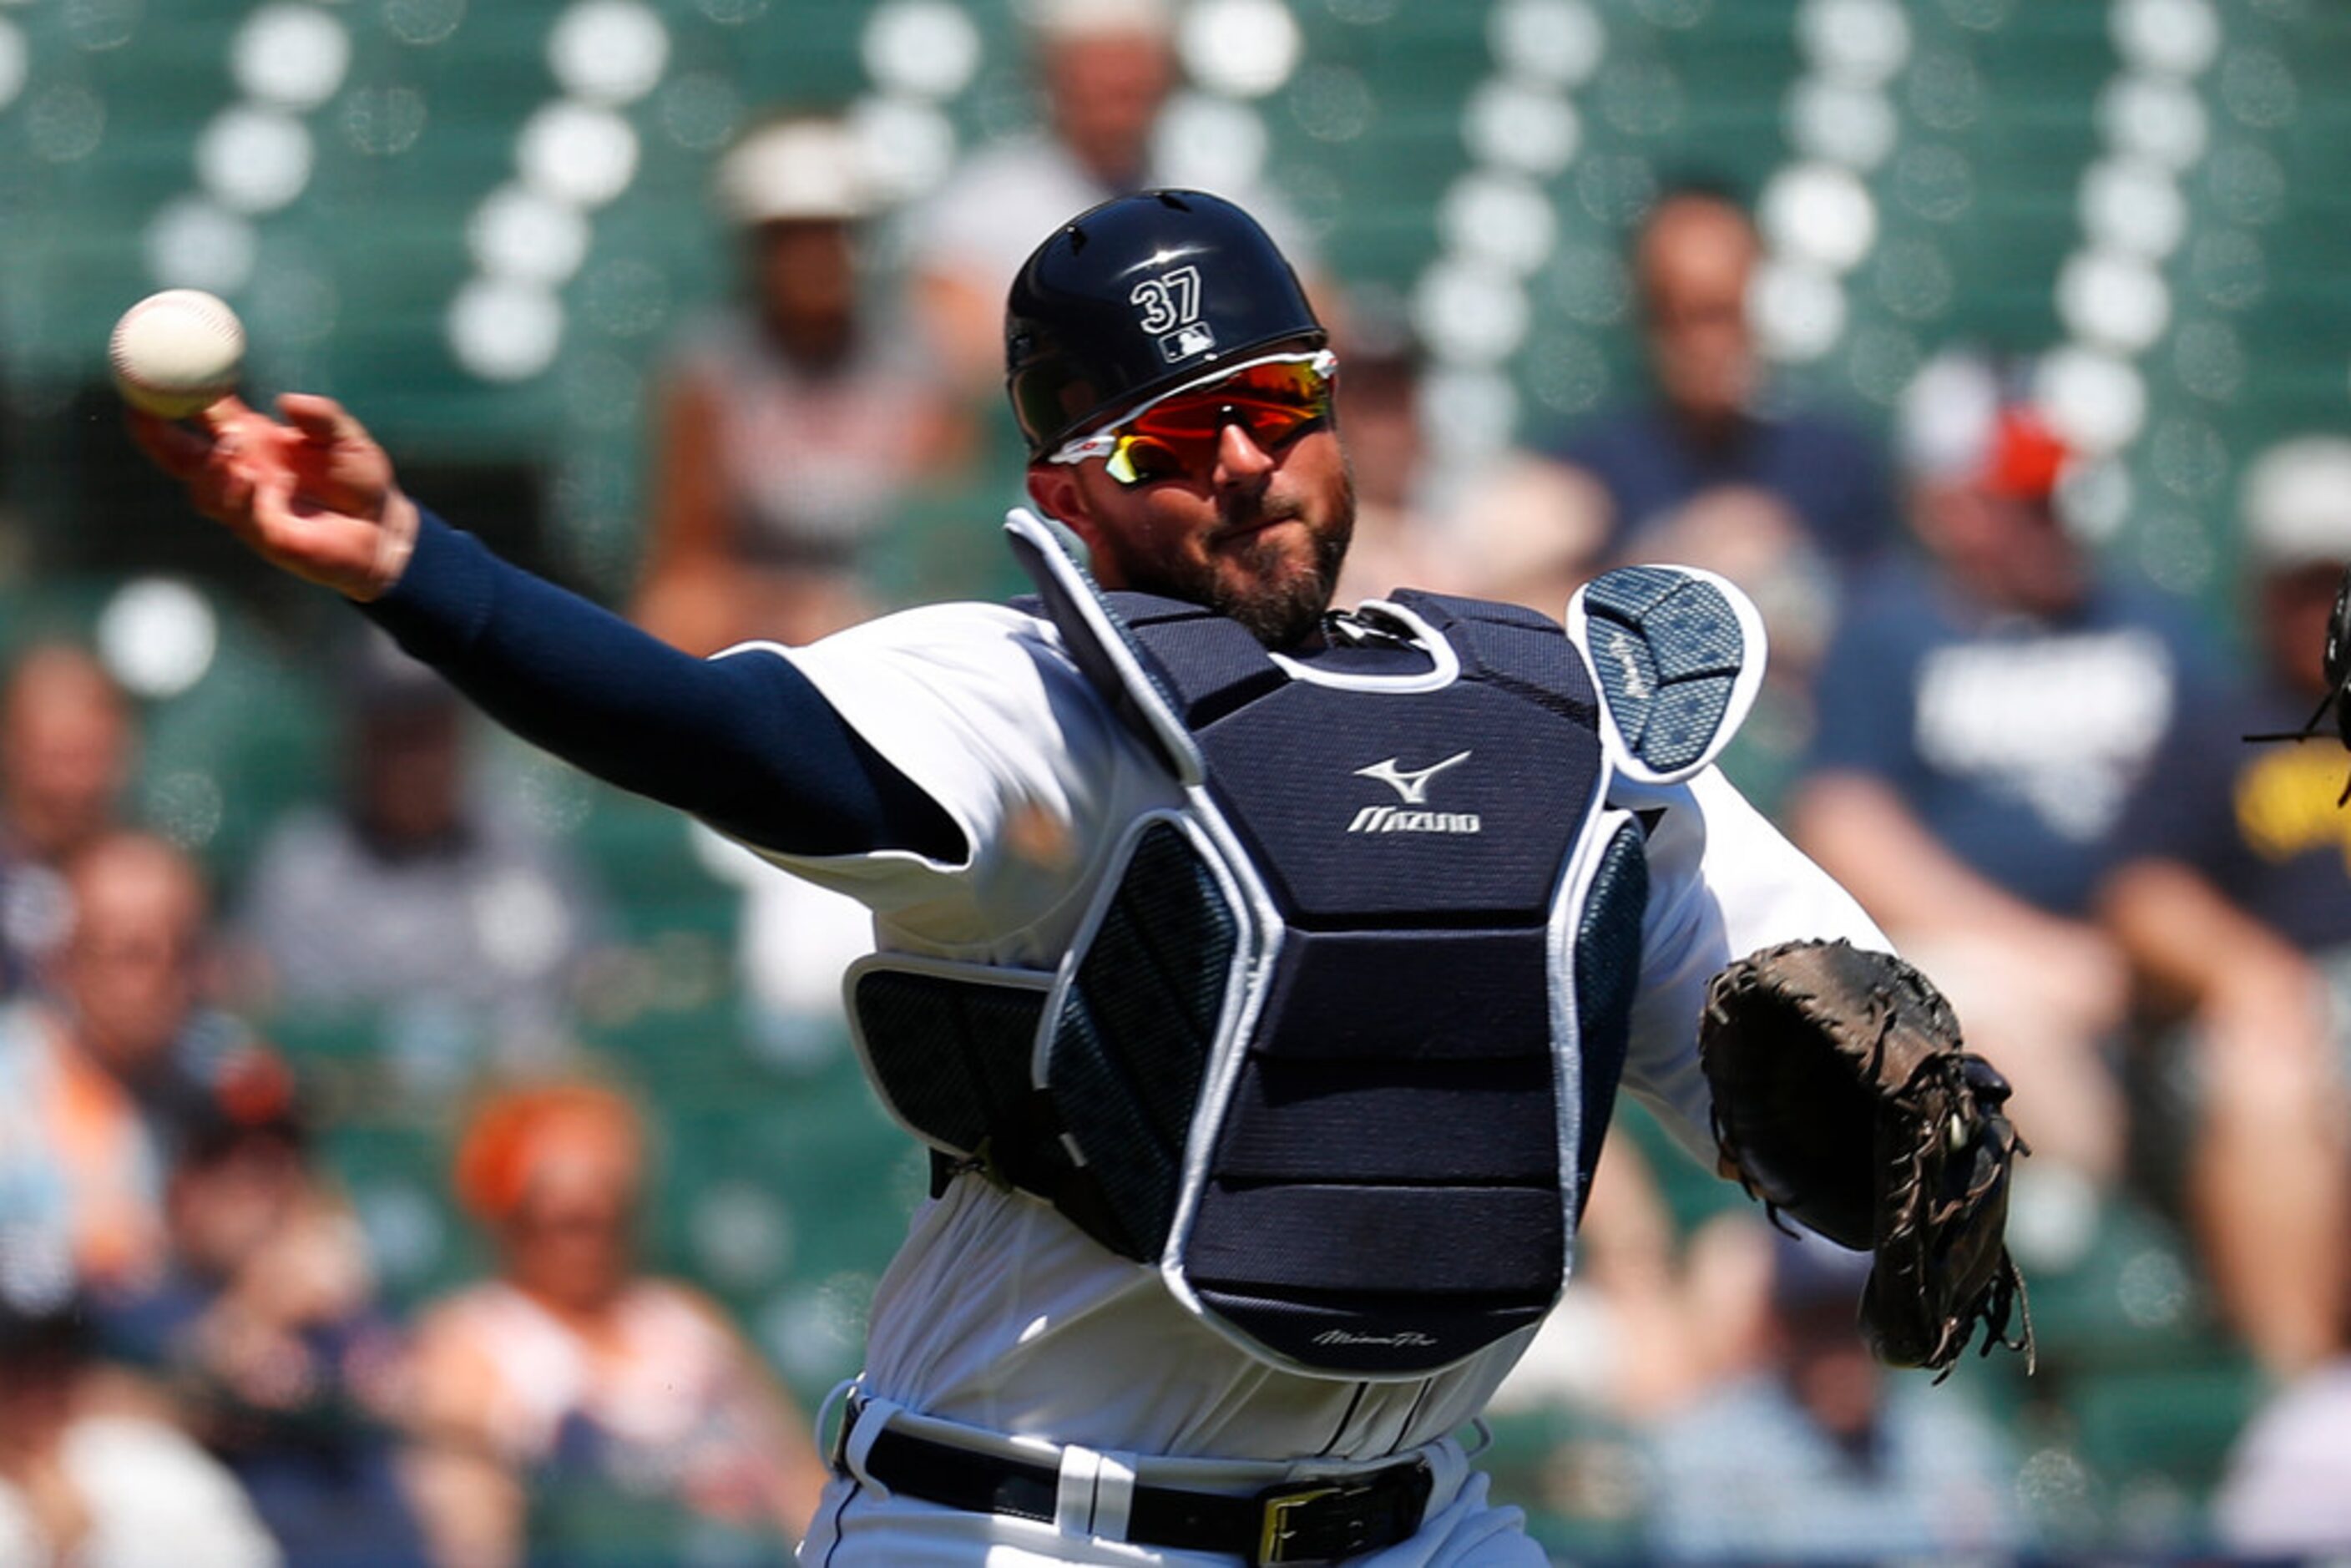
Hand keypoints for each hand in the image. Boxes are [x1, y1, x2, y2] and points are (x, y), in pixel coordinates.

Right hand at [128, 393, 418, 600]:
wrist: (386, 531)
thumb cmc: (361, 479)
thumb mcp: (348, 438)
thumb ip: (323, 417)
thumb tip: (288, 402)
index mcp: (252, 442)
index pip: (202, 417)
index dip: (174, 396)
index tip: (151, 371)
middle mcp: (241, 473)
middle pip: (181, 456)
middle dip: (154, 435)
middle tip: (141, 410)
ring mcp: (249, 506)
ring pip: (205, 489)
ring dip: (209, 466)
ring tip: (233, 444)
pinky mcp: (268, 537)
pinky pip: (242, 517)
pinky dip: (240, 495)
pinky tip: (250, 478)